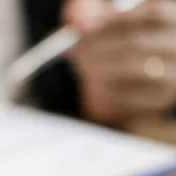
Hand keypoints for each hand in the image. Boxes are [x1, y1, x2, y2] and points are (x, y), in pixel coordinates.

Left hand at [64, 0, 175, 126]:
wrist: (121, 74)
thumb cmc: (113, 35)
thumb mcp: (102, 16)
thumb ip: (88, 11)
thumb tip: (77, 23)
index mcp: (172, 19)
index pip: (154, 14)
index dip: (116, 20)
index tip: (85, 28)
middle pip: (138, 43)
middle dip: (98, 46)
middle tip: (74, 49)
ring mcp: (172, 74)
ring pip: (134, 71)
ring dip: (98, 68)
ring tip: (80, 65)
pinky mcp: (160, 100)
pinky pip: (128, 97)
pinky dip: (103, 90)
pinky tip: (91, 82)